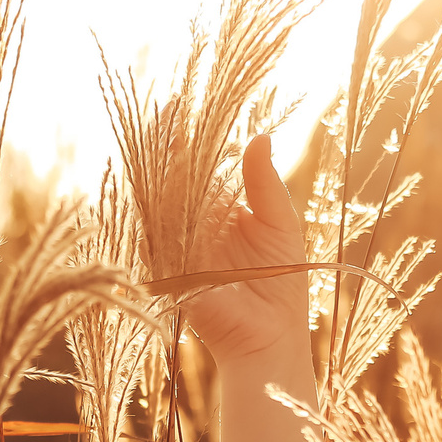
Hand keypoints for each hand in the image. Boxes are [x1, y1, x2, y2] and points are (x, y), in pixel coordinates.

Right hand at [181, 132, 313, 366]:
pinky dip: (160, 212)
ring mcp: (177, 246)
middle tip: (166, 113)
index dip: (188, 141)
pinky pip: (158, 236)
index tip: (179, 107)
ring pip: (160, 202)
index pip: (197, 169)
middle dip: (168, 149)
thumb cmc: (283, 282)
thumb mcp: (279, 223)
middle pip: (173, 181)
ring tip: (165, 140)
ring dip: (161, 174)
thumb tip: (260, 136)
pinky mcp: (169, 270)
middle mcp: (193, 226)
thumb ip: (264, 184)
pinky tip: (164, 186)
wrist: (273, 334)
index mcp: (218, 211)